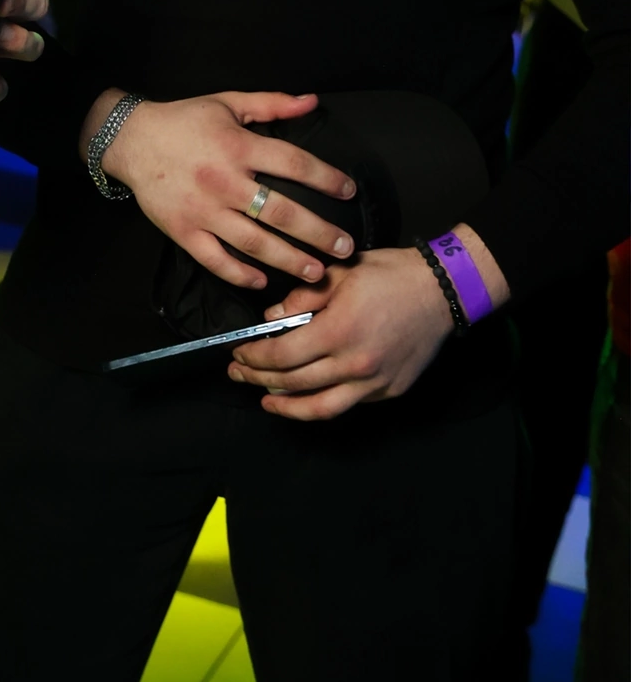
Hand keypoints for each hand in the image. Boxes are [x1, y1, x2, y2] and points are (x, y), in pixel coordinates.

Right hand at [88, 89, 355, 290]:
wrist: (130, 139)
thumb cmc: (183, 120)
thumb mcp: (228, 103)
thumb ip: (272, 104)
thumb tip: (312, 102)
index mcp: (238, 146)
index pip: (293, 164)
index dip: (326, 178)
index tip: (348, 191)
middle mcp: (224, 181)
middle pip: (281, 213)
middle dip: (319, 233)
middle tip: (345, 248)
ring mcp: (204, 210)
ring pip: (254, 243)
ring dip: (289, 260)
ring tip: (317, 273)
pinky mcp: (184, 231)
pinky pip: (215, 260)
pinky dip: (239, 274)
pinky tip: (262, 282)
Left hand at [227, 246, 453, 417]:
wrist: (441, 291)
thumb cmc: (391, 276)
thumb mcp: (340, 273)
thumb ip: (302, 297)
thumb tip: (272, 317)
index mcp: (339, 330)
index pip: (282, 355)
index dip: (254, 358)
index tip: (239, 355)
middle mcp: (356, 363)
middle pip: (294, 383)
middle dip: (259, 380)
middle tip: (239, 375)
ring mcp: (374, 382)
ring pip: (321, 408)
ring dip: (287, 408)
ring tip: (267, 402)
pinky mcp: (389, 391)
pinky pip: (348, 404)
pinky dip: (322, 404)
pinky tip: (307, 398)